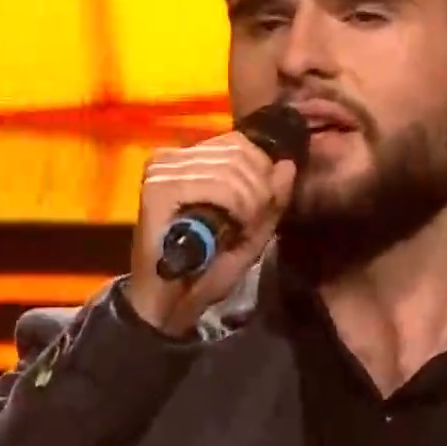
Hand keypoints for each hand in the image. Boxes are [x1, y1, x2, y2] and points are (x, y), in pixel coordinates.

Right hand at [126, 131, 297, 335]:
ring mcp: (162, 170)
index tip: (262, 209)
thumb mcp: (252, 231)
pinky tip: (230, 228)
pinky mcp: (158, 188)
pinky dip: (236, 207)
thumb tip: (288, 163)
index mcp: (190, 160)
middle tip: (253, 224)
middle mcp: (172, 156)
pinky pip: (217, 184)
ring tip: (240, 230)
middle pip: (240, 151)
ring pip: (232, 167)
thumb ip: (273, 197)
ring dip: (251, 203)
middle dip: (260, 190)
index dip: (263, 173)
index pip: (240, 142)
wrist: (170, 303)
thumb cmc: (207, 269)